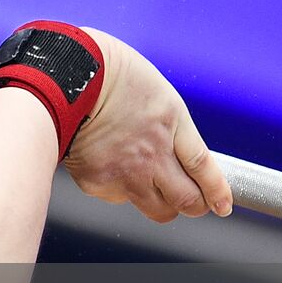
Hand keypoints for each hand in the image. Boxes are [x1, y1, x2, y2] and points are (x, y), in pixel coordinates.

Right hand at [64, 27, 232, 221]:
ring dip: (158, 201)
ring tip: (142, 180)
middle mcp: (152, 154)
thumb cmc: (105, 73)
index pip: (203, 168)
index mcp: (170, 124)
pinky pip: (116, 197)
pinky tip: (102, 160)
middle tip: (190, 200)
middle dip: (193, 204)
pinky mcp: (96, 182)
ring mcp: (125, 172)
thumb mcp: (154, 93)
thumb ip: (171, 128)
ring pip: (157, 210)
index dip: (217, 191)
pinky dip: (115, 186)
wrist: (60, 76)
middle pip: (187, 201)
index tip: (221, 204)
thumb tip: (181, 163)